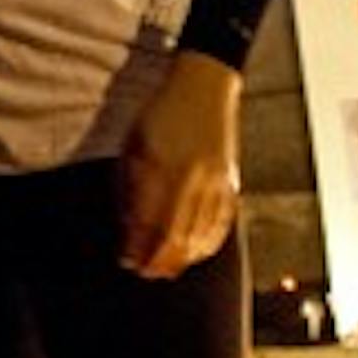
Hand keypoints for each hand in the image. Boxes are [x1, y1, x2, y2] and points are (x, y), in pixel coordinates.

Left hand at [118, 51, 242, 278]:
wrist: (204, 86)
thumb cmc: (161, 113)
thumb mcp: (134, 144)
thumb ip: (129, 186)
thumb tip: (128, 228)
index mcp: (160, 166)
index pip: (148, 222)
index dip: (136, 246)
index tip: (126, 260)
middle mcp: (190, 177)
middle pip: (175, 235)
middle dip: (157, 260)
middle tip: (144, 271)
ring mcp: (215, 181)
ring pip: (200, 234)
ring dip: (181, 257)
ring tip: (165, 269)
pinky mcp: (231, 182)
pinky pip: (222, 223)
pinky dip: (208, 243)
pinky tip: (195, 252)